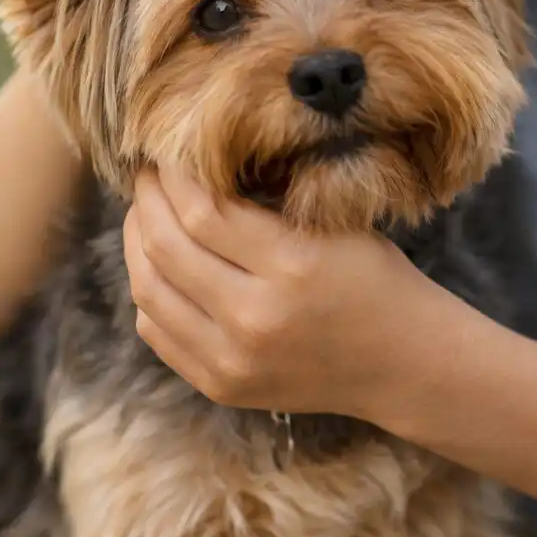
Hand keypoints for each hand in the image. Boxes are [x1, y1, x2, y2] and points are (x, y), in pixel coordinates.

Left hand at [122, 165, 435, 418]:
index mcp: (292, 265)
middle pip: (165, 247)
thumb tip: (194, 164)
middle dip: (146, 201)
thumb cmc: (374, 279)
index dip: (173, 175)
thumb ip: (265, 199)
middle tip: (147, 174)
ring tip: (144, 214)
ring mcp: (232, 360)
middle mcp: (255, 317)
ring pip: (149, 291)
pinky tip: (156, 264)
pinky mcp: (220, 386)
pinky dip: (148, 290)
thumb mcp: (332, 224)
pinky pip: (157, 331)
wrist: (401, 364)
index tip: (168, 151)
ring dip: (136, 244)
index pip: (202, 211)